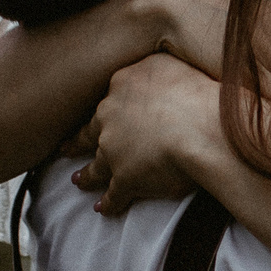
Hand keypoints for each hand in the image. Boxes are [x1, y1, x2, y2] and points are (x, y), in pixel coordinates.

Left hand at [72, 53, 218, 214]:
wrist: (205, 128)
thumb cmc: (198, 92)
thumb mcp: (173, 61)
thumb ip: (154, 63)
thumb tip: (150, 65)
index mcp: (122, 86)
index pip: (110, 97)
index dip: (106, 107)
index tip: (99, 114)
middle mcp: (111, 117)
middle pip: (91, 131)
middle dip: (78, 141)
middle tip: (65, 148)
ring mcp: (114, 150)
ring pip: (96, 165)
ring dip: (87, 175)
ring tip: (78, 181)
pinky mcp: (125, 179)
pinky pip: (114, 194)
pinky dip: (108, 203)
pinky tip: (103, 209)